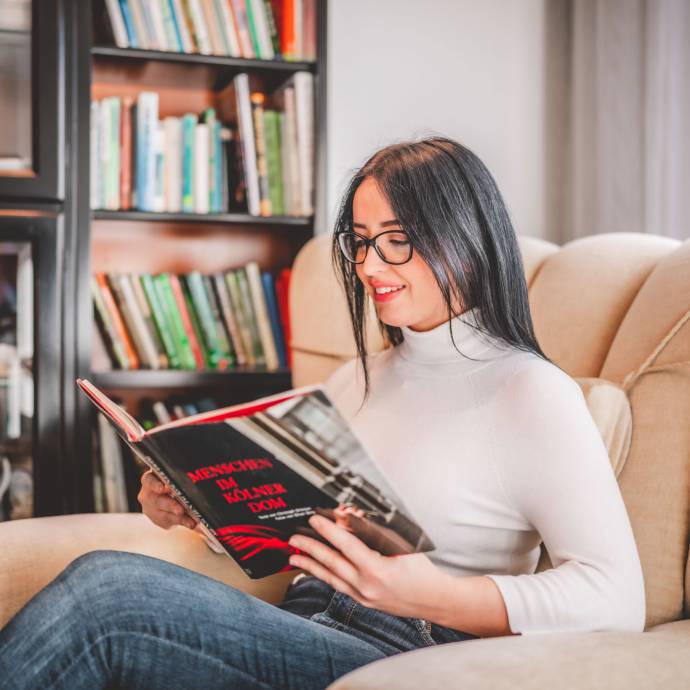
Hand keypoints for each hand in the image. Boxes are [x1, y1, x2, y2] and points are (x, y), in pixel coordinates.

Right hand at [138, 469, 196, 529]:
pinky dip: (182, 522)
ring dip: (178, 518)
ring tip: (191, 521)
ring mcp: (150, 508)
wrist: (171, 492)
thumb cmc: (175, 480)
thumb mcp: (175, 476)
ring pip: (162, 514)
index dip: (156, 485)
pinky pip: (169, 522)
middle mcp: (147, 495)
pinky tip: (191, 523)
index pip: (149, 481)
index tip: (164, 488)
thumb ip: (181, 476)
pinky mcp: (158, 519)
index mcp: (150, 479)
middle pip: (156, 500)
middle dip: (170, 505)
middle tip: (180, 510)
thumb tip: (197, 476)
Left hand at [288, 513, 448, 619]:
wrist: (436, 601)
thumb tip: (348, 519)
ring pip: (330, 578)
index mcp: (378, 571)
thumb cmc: (422, 570)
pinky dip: (324, 575)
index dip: (329, 530)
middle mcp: (367, 587)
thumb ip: (373, 532)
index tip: (316, 518)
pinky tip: (314, 568)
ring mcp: (363, 598)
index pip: (347, 546)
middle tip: (294, 536)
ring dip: (311, 564)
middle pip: (332, 563)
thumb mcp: (402, 544)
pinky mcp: (363, 602)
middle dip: (311, 548)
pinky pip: (338, 586)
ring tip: (293, 555)